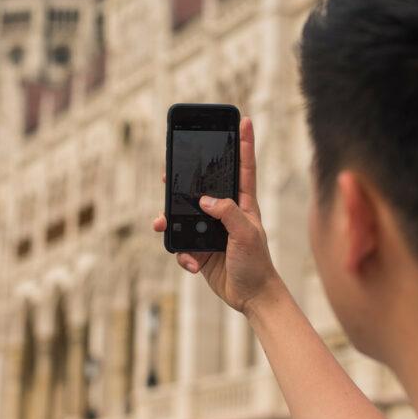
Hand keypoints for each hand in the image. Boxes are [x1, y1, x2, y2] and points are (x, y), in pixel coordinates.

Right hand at [153, 117, 281, 314]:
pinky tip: (191, 263)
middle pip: (202, 188)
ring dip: (170, 220)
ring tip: (160, 223)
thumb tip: (205, 200)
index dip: (244, 145)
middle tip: (169, 172)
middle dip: (184, 180)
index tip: (245, 121)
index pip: (243, 169)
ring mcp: (211, 231)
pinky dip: (182, 253)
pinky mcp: (200, 250)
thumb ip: (227, 214)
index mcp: (243, 205)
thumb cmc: (257, 264)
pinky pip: (182, 245)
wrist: (251, 297)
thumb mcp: (246, 235)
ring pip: (184, 216)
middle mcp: (225, 214)